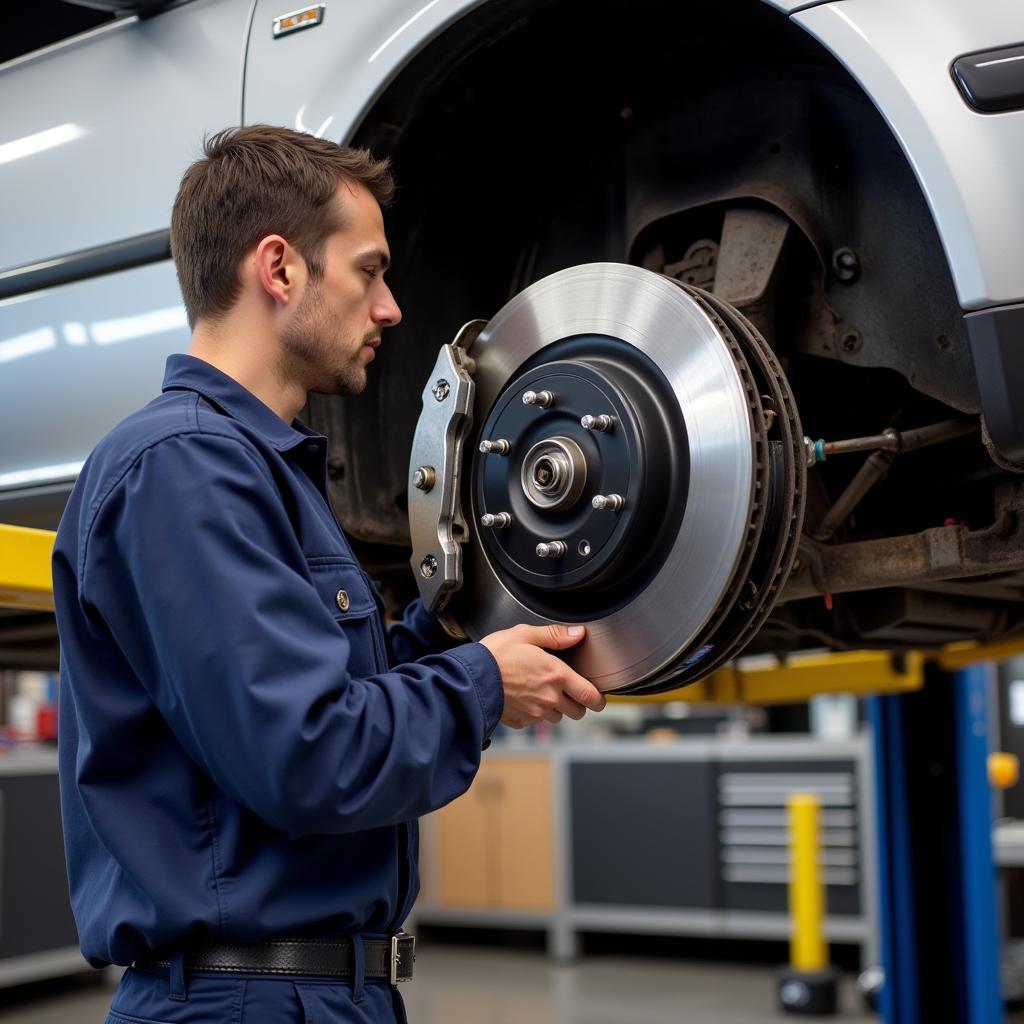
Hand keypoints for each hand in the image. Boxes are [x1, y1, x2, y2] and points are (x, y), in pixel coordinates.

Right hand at [479, 623, 605, 728]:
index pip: (590, 696)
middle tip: (565, 689)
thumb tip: (577, 634)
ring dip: (555, 708)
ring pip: (557, 717)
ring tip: (539, 690)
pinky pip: (536, 721)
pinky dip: (534, 713)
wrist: (469, 678)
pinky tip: (523, 697)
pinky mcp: (521, 722)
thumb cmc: (494, 654)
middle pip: (578, 712)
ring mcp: (535, 712)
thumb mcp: (525, 634)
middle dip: (576, 702)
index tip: (597, 697)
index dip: (598, 699)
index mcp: (556, 674)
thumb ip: (555, 635)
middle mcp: (549, 697)